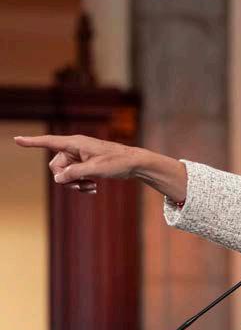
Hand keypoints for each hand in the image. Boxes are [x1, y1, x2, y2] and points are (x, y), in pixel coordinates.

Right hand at [14, 134, 143, 192]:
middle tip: (80, 185)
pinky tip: (93, 189)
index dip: (32, 142)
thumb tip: (58, 178)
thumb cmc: (117, 162)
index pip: (49, 142)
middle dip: (65, 178)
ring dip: (75, 183)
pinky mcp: (87, 164)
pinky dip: (81, 183)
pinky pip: (76, 176)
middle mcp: (75, 148)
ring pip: (66, 173)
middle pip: (56, 165)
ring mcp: (81, 157)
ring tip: (90, 187)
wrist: (134, 164)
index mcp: (75, 143)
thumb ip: (75, 173)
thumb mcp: (95, 169)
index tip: (16, 140)